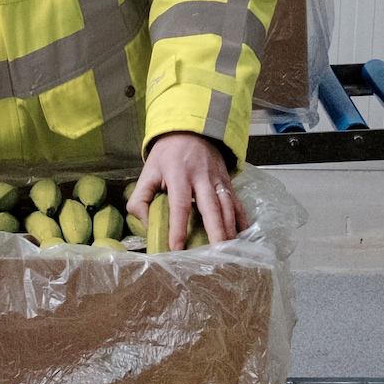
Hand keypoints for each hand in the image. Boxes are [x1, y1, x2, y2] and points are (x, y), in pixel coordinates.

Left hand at [130, 131, 245, 251]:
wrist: (192, 130)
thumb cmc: (167, 155)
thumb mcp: (147, 171)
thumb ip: (140, 199)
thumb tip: (147, 225)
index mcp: (178, 175)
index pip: (179, 206)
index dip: (178, 229)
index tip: (177, 249)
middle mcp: (201, 178)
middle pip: (211, 208)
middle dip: (216, 231)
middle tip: (218, 253)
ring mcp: (218, 179)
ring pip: (227, 207)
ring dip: (230, 229)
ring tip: (229, 250)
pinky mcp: (227, 181)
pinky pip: (236, 202)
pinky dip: (241, 219)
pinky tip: (242, 234)